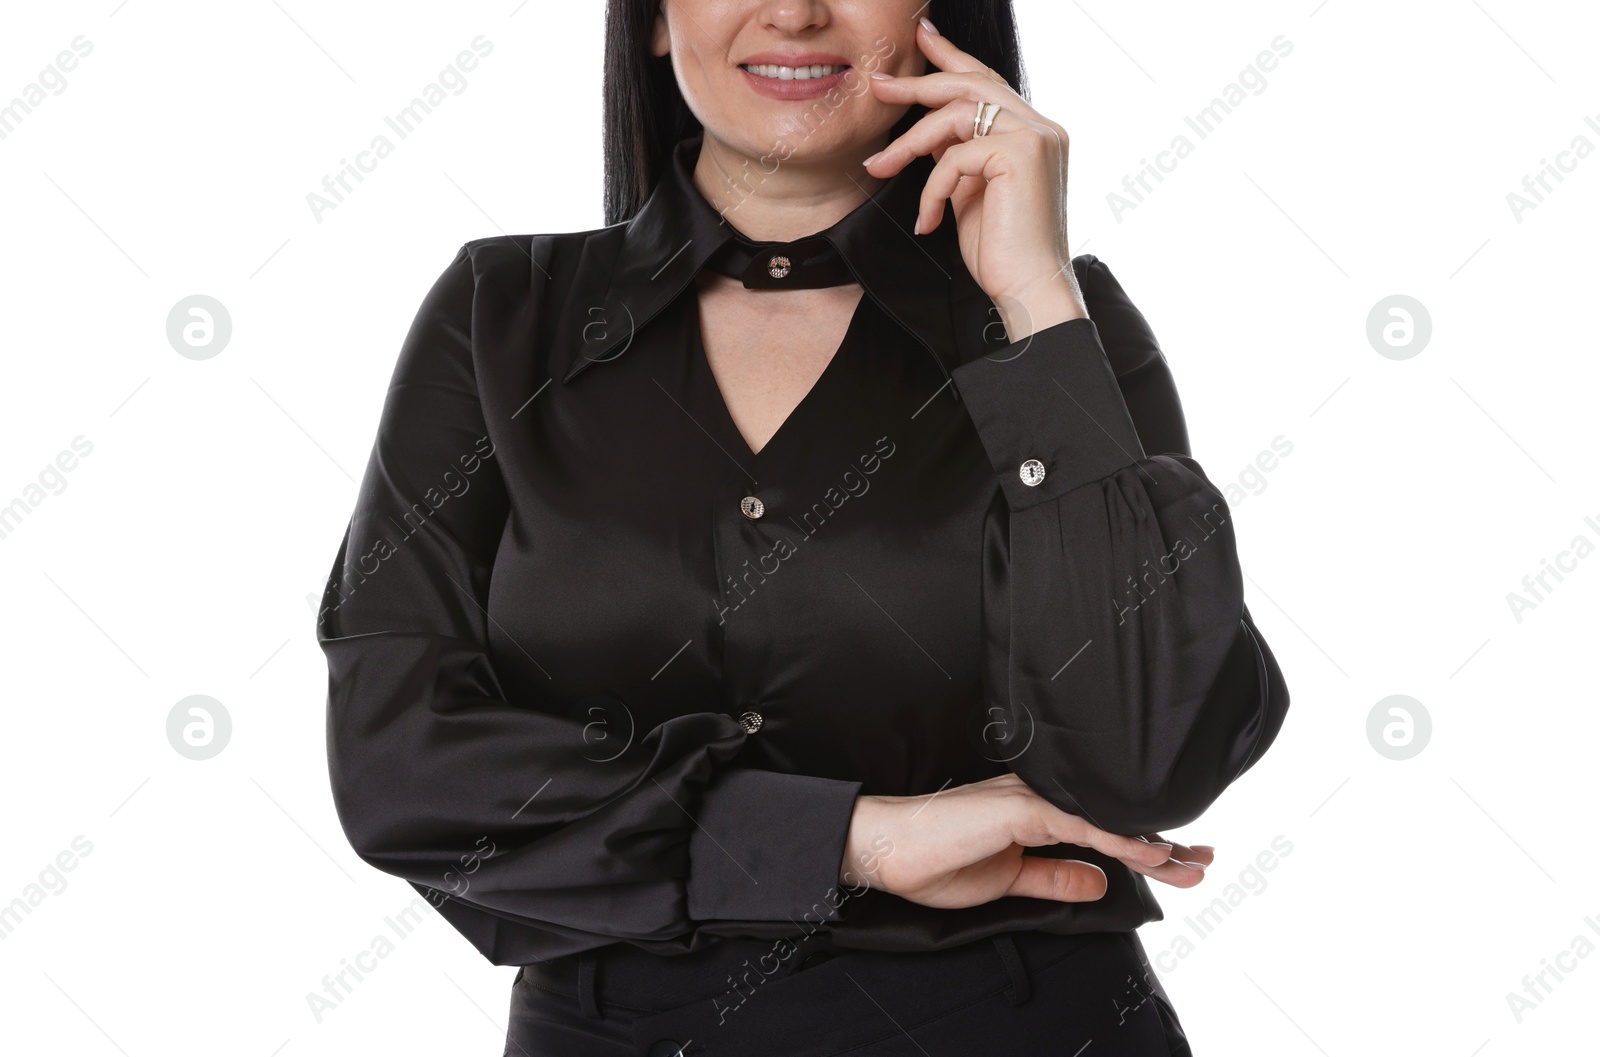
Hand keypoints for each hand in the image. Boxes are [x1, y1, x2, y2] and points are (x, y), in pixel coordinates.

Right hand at [838, 774, 1209, 909]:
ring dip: (1152, 844)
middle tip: (1205, 859)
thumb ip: (1054, 878)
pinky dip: (1119, 840)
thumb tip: (1102, 883)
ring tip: (1191, 862)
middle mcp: (1037, 798)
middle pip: (1112, 818)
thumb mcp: (1008, 882)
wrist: (885, 853)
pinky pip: (1081, 825)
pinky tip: (1150, 854)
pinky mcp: (1020, 810)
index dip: (1141, 843)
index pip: (1099, 826)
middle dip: (1162, 841)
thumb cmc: (934, 863)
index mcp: (1034, 812)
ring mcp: (1030, 800)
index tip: (1180, 860)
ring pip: (1105, 819)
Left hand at [863, 16, 1083, 340]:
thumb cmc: (1001, 253)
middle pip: (970, 85)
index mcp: (1034, 133)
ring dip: (909, 143)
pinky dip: (931, 189)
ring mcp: (1036, 137)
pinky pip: (954, 157)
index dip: (952, 59)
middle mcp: (1042, 127)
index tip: (922, 40)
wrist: (1028, 291)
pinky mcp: (1021, 155)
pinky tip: (927, 222)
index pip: (988, 83)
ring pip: (955, 115)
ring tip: (879, 167)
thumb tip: (926, 133)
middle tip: (877, 84)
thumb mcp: (970, 194)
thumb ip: (957, 158)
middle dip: (918, 82)